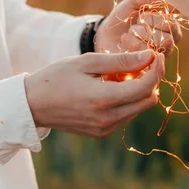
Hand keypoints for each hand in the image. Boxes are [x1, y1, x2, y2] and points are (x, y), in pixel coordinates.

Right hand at [25, 50, 163, 138]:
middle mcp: (107, 119)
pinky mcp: (101, 134)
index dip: (156, 69)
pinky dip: (126, 102)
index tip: (156, 55)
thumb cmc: (56, 78)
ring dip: (138, 92)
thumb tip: (149, 56)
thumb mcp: (87, 62)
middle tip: (140, 64)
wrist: (32, 105)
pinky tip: (110, 89)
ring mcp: (105, 129)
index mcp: (104, 99)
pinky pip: (125, 117)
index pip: (146, 87)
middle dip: (150, 81)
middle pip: (148, 101)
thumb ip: (121, 61)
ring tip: (118, 76)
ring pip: (138, 110)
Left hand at [96, 0, 181, 54]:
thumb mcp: (134, 0)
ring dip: (144, 33)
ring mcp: (159, 53)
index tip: (143, 4)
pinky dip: (136, 44)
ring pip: (164, 43)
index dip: (160, 9)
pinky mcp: (148, 65)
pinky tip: (125, 39)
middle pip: (173, 32)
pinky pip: (151, 56)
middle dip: (153, 22)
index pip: (177, 17)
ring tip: (129, 31)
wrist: (105, 34)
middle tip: (138, 19)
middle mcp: (168, 39)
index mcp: (169, 23)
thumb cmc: (123, 17)